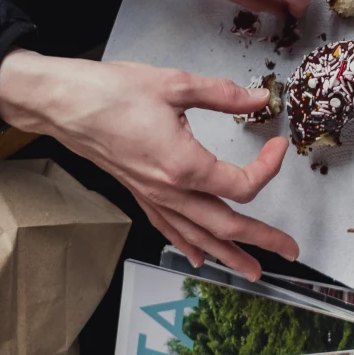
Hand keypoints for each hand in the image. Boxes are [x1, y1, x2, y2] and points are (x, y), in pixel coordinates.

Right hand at [0, 49, 298, 280]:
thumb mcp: (175, 84)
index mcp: (184, 165)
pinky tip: (197, 257)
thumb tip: (258, 99)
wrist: (63, 103)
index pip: (242, 184)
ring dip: (229, 255)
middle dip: (262, 239)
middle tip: (290, 249)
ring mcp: (153, 196)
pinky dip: (188, 245)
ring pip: (198, 236)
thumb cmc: (110, 93)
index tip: (279, 146)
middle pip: (226, 225)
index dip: (268, 167)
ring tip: (254, 270)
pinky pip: (169, 228)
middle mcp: (170, 190)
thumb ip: (223, 94)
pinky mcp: (139, 193)